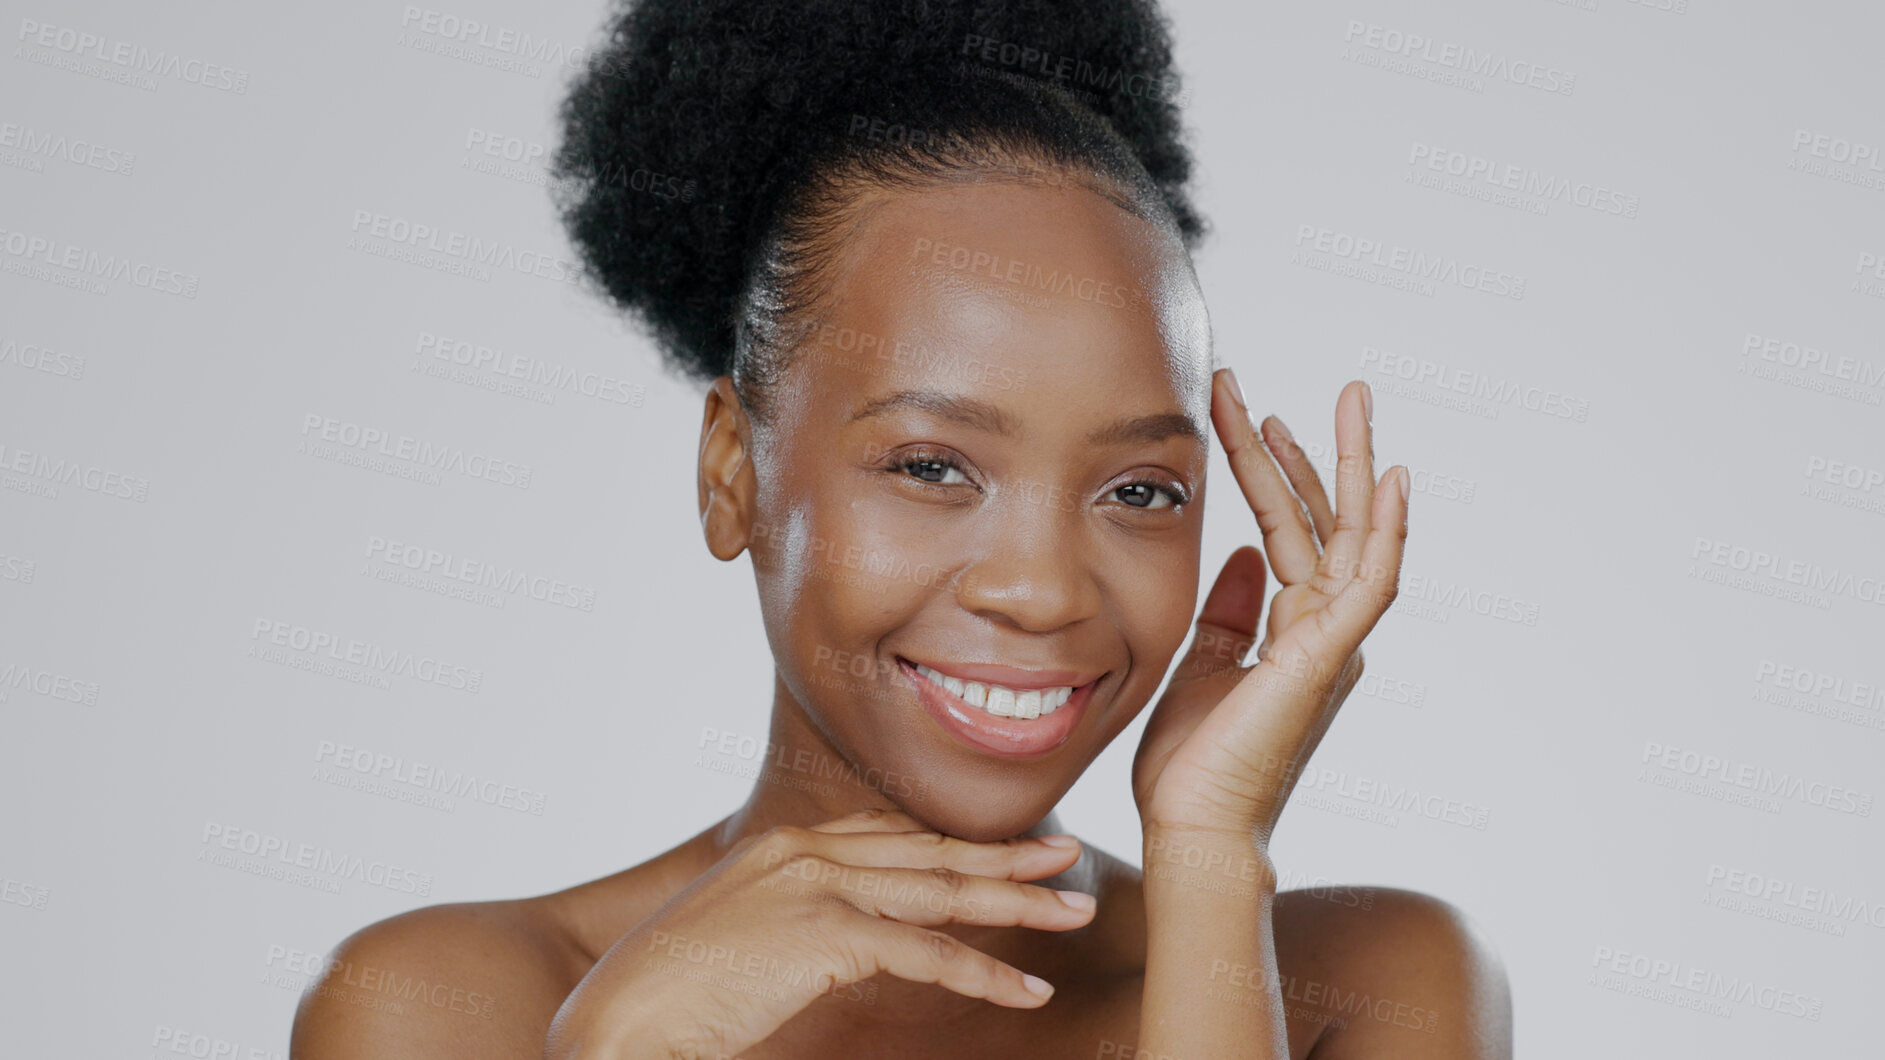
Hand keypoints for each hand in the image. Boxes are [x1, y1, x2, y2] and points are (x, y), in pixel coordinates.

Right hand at [544, 809, 1094, 1058]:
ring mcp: (816, 886)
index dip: (952, 842)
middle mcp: (805, 850)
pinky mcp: (828, 934)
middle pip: (929, 851)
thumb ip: (794, 922)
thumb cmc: (670, 996)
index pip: (887, 833)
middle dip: (1005, 856)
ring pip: (943, 891)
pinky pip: (927, 952)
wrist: (620, 1020)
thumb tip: (836, 944)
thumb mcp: (738, 935)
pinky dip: (985, 972)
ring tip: (1074, 911)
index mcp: (783, 846)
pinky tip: (1026, 987)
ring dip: (1018, 903)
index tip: (1004, 848)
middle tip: (1067, 856)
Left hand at [1132, 372, 1408, 844]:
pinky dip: (1386, 533)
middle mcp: (1322, 632)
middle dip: (1320, 449)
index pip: (1287, 530)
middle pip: (1327, 522)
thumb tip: (1243, 555)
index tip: (1248, 413)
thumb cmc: (1191, 767)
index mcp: (1293, 633)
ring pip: (1354, 538)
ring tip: (1352, 398)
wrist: (1191, 830)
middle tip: (1333, 386)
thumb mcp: (1201, 665)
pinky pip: (1369, 586)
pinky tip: (1391, 479)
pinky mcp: (1326, 661)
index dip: (1270, 470)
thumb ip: (1229, 611)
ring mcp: (1330, 645)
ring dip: (1352, 466)